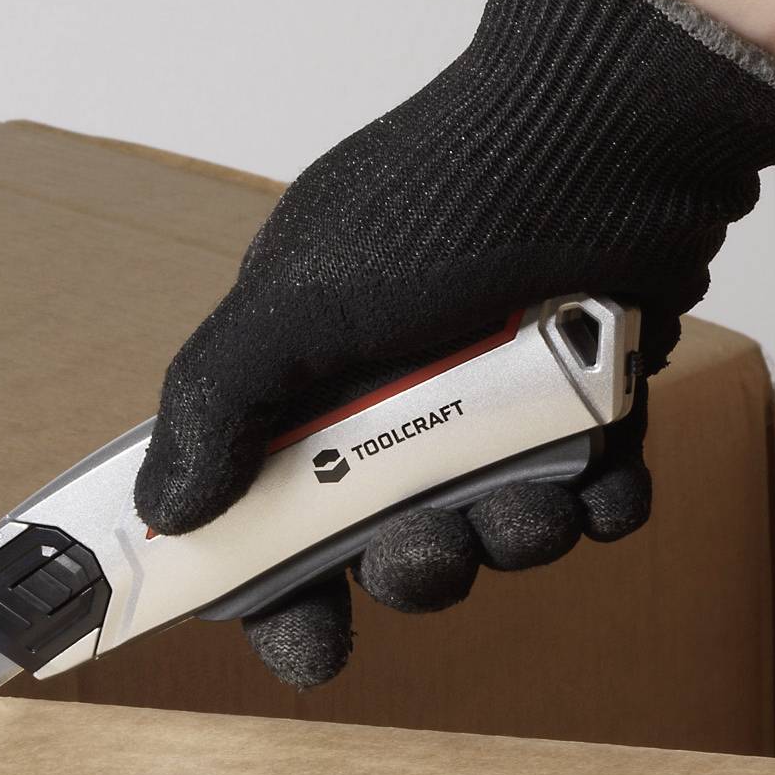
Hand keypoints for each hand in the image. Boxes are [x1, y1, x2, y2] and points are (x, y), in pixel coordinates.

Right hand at [132, 0, 774, 686]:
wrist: (612, 130)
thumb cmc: (444, 202)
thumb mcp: (295, 301)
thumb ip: (217, 405)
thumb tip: (162, 511)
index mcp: (309, 374)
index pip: (271, 513)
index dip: (280, 591)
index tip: (306, 645)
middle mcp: (400, 394)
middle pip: (391, 542)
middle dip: (414, 572)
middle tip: (429, 555)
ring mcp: (502, 399)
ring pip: (499, 530)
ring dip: (515, 538)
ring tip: (532, 496)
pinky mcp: (594, 399)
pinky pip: (596, 497)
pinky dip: (602, 502)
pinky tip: (604, 476)